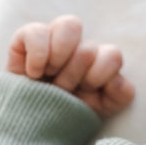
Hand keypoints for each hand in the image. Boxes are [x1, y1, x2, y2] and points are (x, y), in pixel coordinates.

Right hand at [6, 15, 135, 117]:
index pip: (113, 55)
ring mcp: (54, 38)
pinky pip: (36, 31)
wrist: (33, 120)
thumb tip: (116, 80)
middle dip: (74, 76)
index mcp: (100, 58)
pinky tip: (33, 73)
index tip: (85, 91)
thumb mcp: (101, 107)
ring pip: (70, 24)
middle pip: (88, 47)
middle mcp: (78, 44)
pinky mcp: (25, 38)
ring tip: (49, 74)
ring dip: (60, 57)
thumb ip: (120, 94)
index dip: (99, 76)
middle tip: (62, 89)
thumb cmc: (70, 110)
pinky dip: (37, 54)